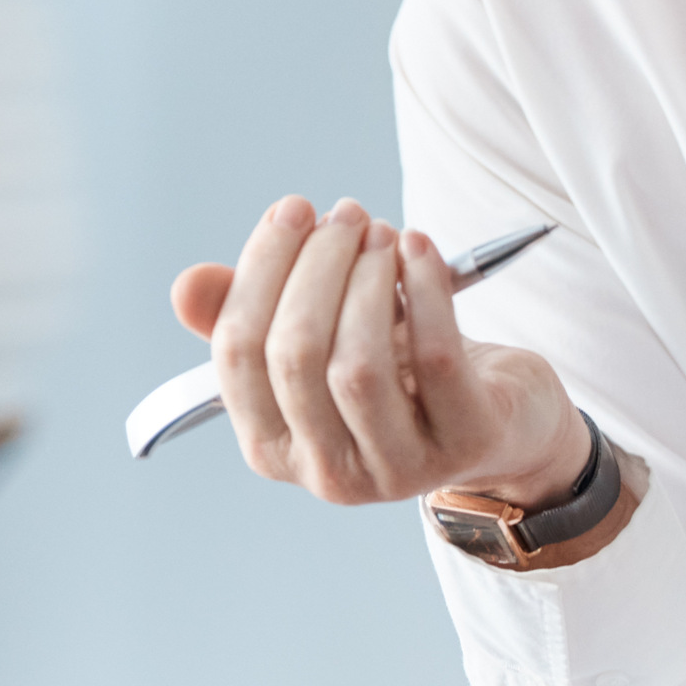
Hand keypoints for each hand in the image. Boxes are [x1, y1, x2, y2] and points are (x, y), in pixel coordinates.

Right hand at [166, 196, 589, 507]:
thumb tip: (187, 286)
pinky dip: (424, 289)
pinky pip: (434, 360)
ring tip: (380, 230)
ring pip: (358, 365)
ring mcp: (397, 469)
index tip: (291, 211)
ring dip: (366, 277)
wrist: (498, 419)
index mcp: (272, 447)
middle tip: (345, 213)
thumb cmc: (396, 371)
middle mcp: (326, 474)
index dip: (260, 271)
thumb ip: (250, 314)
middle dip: (316, 265)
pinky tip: (419, 248)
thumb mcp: (318, 341)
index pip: (238, 355)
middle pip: (295, 356)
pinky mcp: (464, 446)